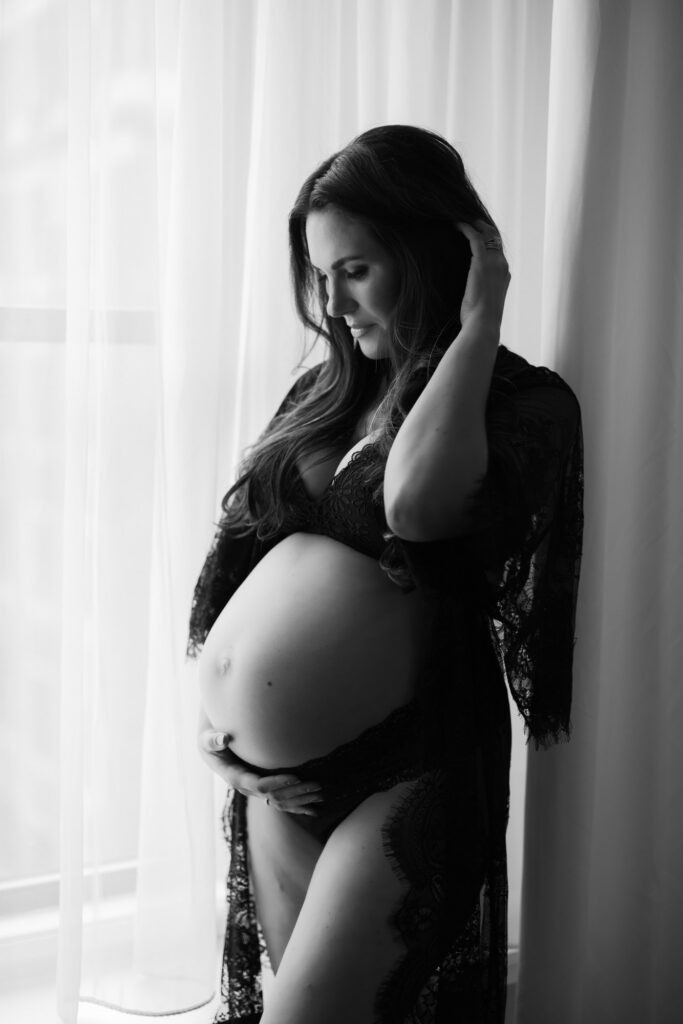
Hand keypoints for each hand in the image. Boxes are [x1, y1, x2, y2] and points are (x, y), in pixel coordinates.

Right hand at [198, 728, 323, 815]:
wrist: (212, 753)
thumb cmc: (211, 743)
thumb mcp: (208, 740)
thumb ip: (214, 740)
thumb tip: (223, 738)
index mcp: (236, 778)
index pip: (259, 784)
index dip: (277, 782)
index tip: (296, 776)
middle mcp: (247, 789)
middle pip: (274, 795)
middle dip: (296, 792)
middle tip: (317, 786)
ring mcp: (255, 792)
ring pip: (280, 801)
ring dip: (301, 801)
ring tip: (321, 797)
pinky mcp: (262, 791)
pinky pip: (281, 802)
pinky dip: (297, 806)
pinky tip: (313, 810)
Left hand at [456, 219, 510, 333]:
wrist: (483, 325)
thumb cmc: (479, 321)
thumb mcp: (482, 303)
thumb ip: (479, 292)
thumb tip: (469, 293)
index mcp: (504, 275)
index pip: (498, 249)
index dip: (487, 237)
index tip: (475, 231)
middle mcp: (502, 265)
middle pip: (494, 236)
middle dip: (482, 225)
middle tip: (467, 218)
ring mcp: (495, 262)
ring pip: (486, 233)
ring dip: (473, 223)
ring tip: (459, 217)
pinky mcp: (482, 262)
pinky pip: (475, 237)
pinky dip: (465, 228)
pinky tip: (455, 224)